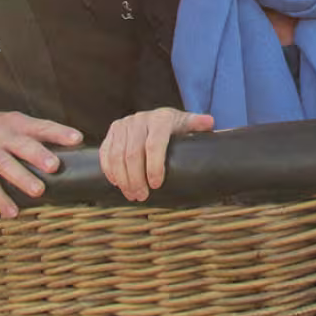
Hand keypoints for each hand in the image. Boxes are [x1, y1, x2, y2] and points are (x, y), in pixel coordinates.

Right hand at [0, 111, 83, 217]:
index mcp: (15, 123)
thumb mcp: (6, 122)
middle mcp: (2, 135)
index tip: (77, 138)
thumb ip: (30, 134)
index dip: (59, 132)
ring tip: (38, 191)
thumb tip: (63, 149)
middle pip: (23, 145)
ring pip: (6, 165)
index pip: (40, 126)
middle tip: (55, 166)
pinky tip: (11, 212)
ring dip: (22, 178)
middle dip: (39, 155)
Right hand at [100, 108, 214, 202]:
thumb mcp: (188, 125)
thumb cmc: (176, 128)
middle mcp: (140, 119)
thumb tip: (209, 123)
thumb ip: (197, 124)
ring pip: (117, 155)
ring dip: (122, 178)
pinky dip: (109, 169)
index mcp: (161, 119)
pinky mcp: (112, 131)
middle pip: (133, 153)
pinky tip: (116, 183)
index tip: (156, 185)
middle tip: (142, 196)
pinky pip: (106, 152)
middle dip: (136, 178)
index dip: (154, 166)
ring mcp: (124, 124)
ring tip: (131, 194)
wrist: (158, 118)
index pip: (154, 144)